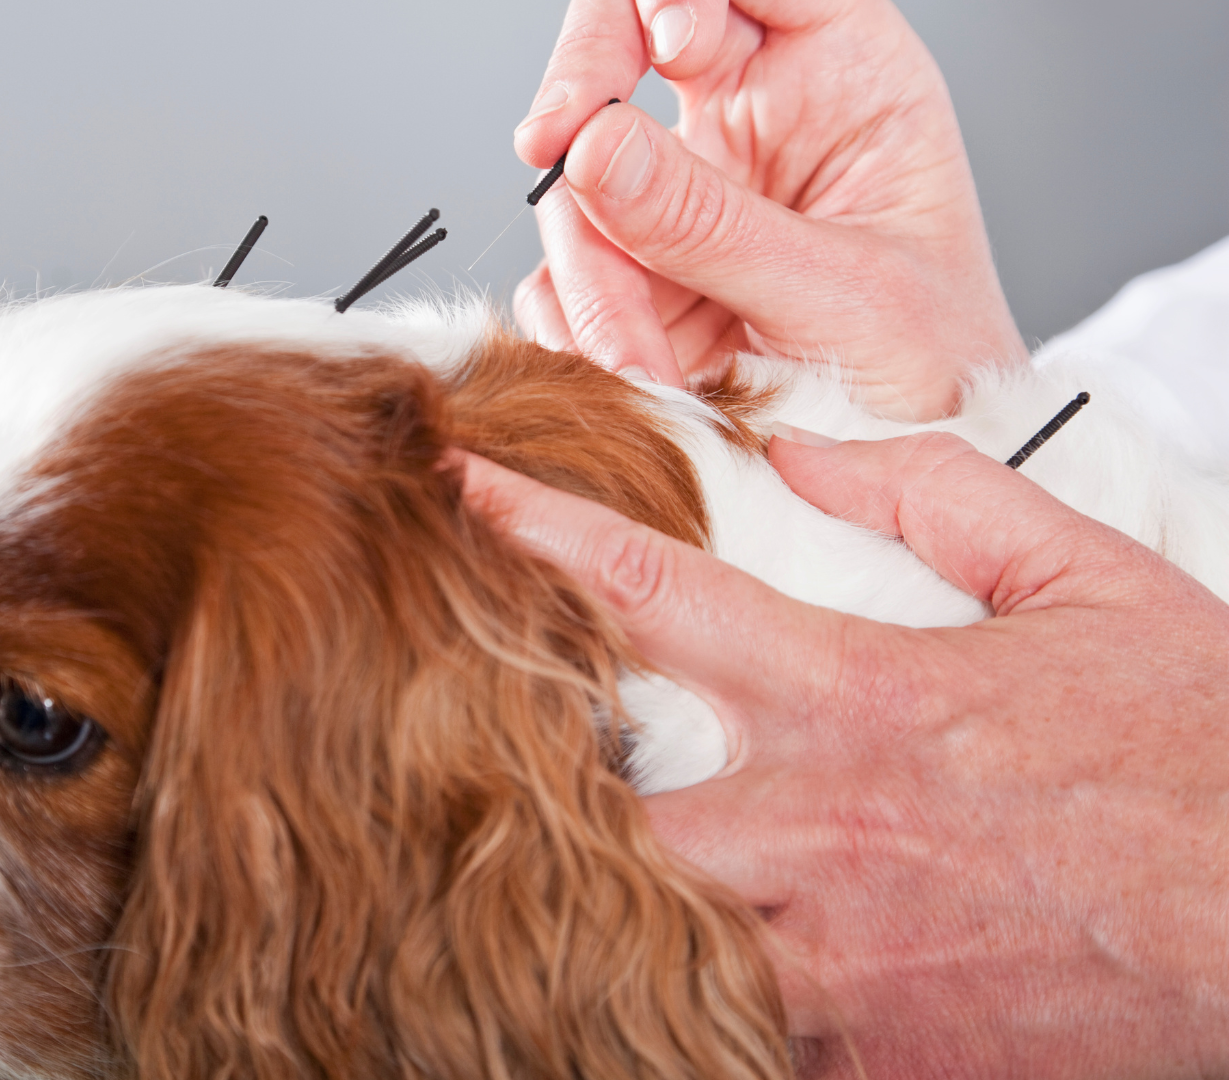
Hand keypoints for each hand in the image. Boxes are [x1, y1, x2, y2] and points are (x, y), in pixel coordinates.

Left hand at [460, 439, 1228, 1076]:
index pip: (656, 591)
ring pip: (645, 935)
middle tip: (485, 752)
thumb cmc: (1197, 746)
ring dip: (604, 902)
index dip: (540, 530)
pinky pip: (737, 1036)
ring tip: (555, 876)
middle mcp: (820, 825)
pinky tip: (674, 980)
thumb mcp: (1088, 581)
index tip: (462, 488)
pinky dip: (696, 1008)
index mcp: (859, 695)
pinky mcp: (873, 1049)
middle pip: (601, 800)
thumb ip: (935, 497)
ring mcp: (837, 950)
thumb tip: (799, 449)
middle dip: (535, 779)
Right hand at [511, 0, 1024, 419]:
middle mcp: (759, 113)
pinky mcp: (640, 270)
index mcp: (845, 73)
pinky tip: (634, 376)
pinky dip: (578, 326)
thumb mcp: (840, 297)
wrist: (915, 488)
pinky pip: (565, 267)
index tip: (661, 46)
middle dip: (586, 92)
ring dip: (594, 273)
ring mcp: (688, 190)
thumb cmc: (934, 379)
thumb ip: (712, 224)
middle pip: (629, 38)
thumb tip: (591, 146)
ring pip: (584, 177)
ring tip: (648, 366)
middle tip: (550, 149)